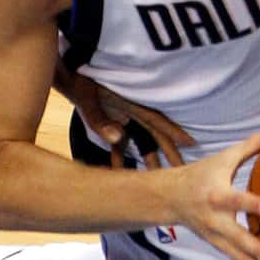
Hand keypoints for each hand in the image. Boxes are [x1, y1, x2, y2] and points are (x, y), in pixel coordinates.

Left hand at [69, 73, 193, 169]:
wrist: (67, 75)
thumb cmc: (81, 84)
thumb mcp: (88, 100)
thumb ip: (101, 120)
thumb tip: (119, 137)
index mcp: (132, 105)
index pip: (158, 120)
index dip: (175, 132)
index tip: (191, 142)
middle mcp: (131, 114)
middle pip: (155, 137)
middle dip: (169, 153)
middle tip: (182, 171)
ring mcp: (122, 121)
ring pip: (140, 144)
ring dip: (147, 162)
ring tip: (156, 183)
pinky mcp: (110, 125)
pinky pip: (119, 147)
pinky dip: (120, 161)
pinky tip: (119, 176)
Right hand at [167, 125, 259, 259]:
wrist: (171, 198)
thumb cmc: (203, 173)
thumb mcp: (225, 157)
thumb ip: (253, 145)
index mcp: (217, 195)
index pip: (234, 200)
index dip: (250, 204)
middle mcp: (215, 220)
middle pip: (236, 238)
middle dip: (256, 249)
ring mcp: (216, 237)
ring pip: (239, 258)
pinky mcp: (219, 247)